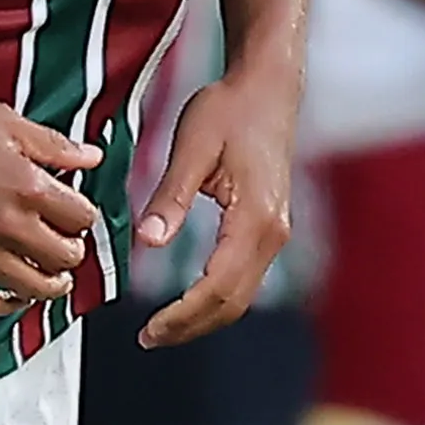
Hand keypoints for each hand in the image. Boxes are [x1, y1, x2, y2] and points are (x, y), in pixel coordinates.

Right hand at [0, 93, 104, 317]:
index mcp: (28, 187)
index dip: (82, 215)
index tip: (74, 213)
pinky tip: (14, 293)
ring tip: (51, 275)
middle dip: (71, 249)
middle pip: (65, 257)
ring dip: (51, 283)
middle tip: (63, 242)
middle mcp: (8, 226)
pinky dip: (9, 304)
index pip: (81, 218)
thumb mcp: (5, 122)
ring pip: (35, 288)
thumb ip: (53, 145)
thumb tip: (91, 157)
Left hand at [126, 65, 300, 348]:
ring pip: (241, 296)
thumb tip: (148, 243)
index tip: (149, 331)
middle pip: (233, 303)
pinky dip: (216, 298)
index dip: (182, 316)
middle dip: (191, 327)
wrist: (269, 86)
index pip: (218, 287)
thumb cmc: (231, 108)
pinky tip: (188, 301)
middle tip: (149, 338)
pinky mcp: (269, 228)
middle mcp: (273, 233)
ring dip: (204, 317)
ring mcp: (275, 233)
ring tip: (163, 328)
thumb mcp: (193, 147)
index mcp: (256, 218)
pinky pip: (244, 278)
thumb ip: (171, 197)